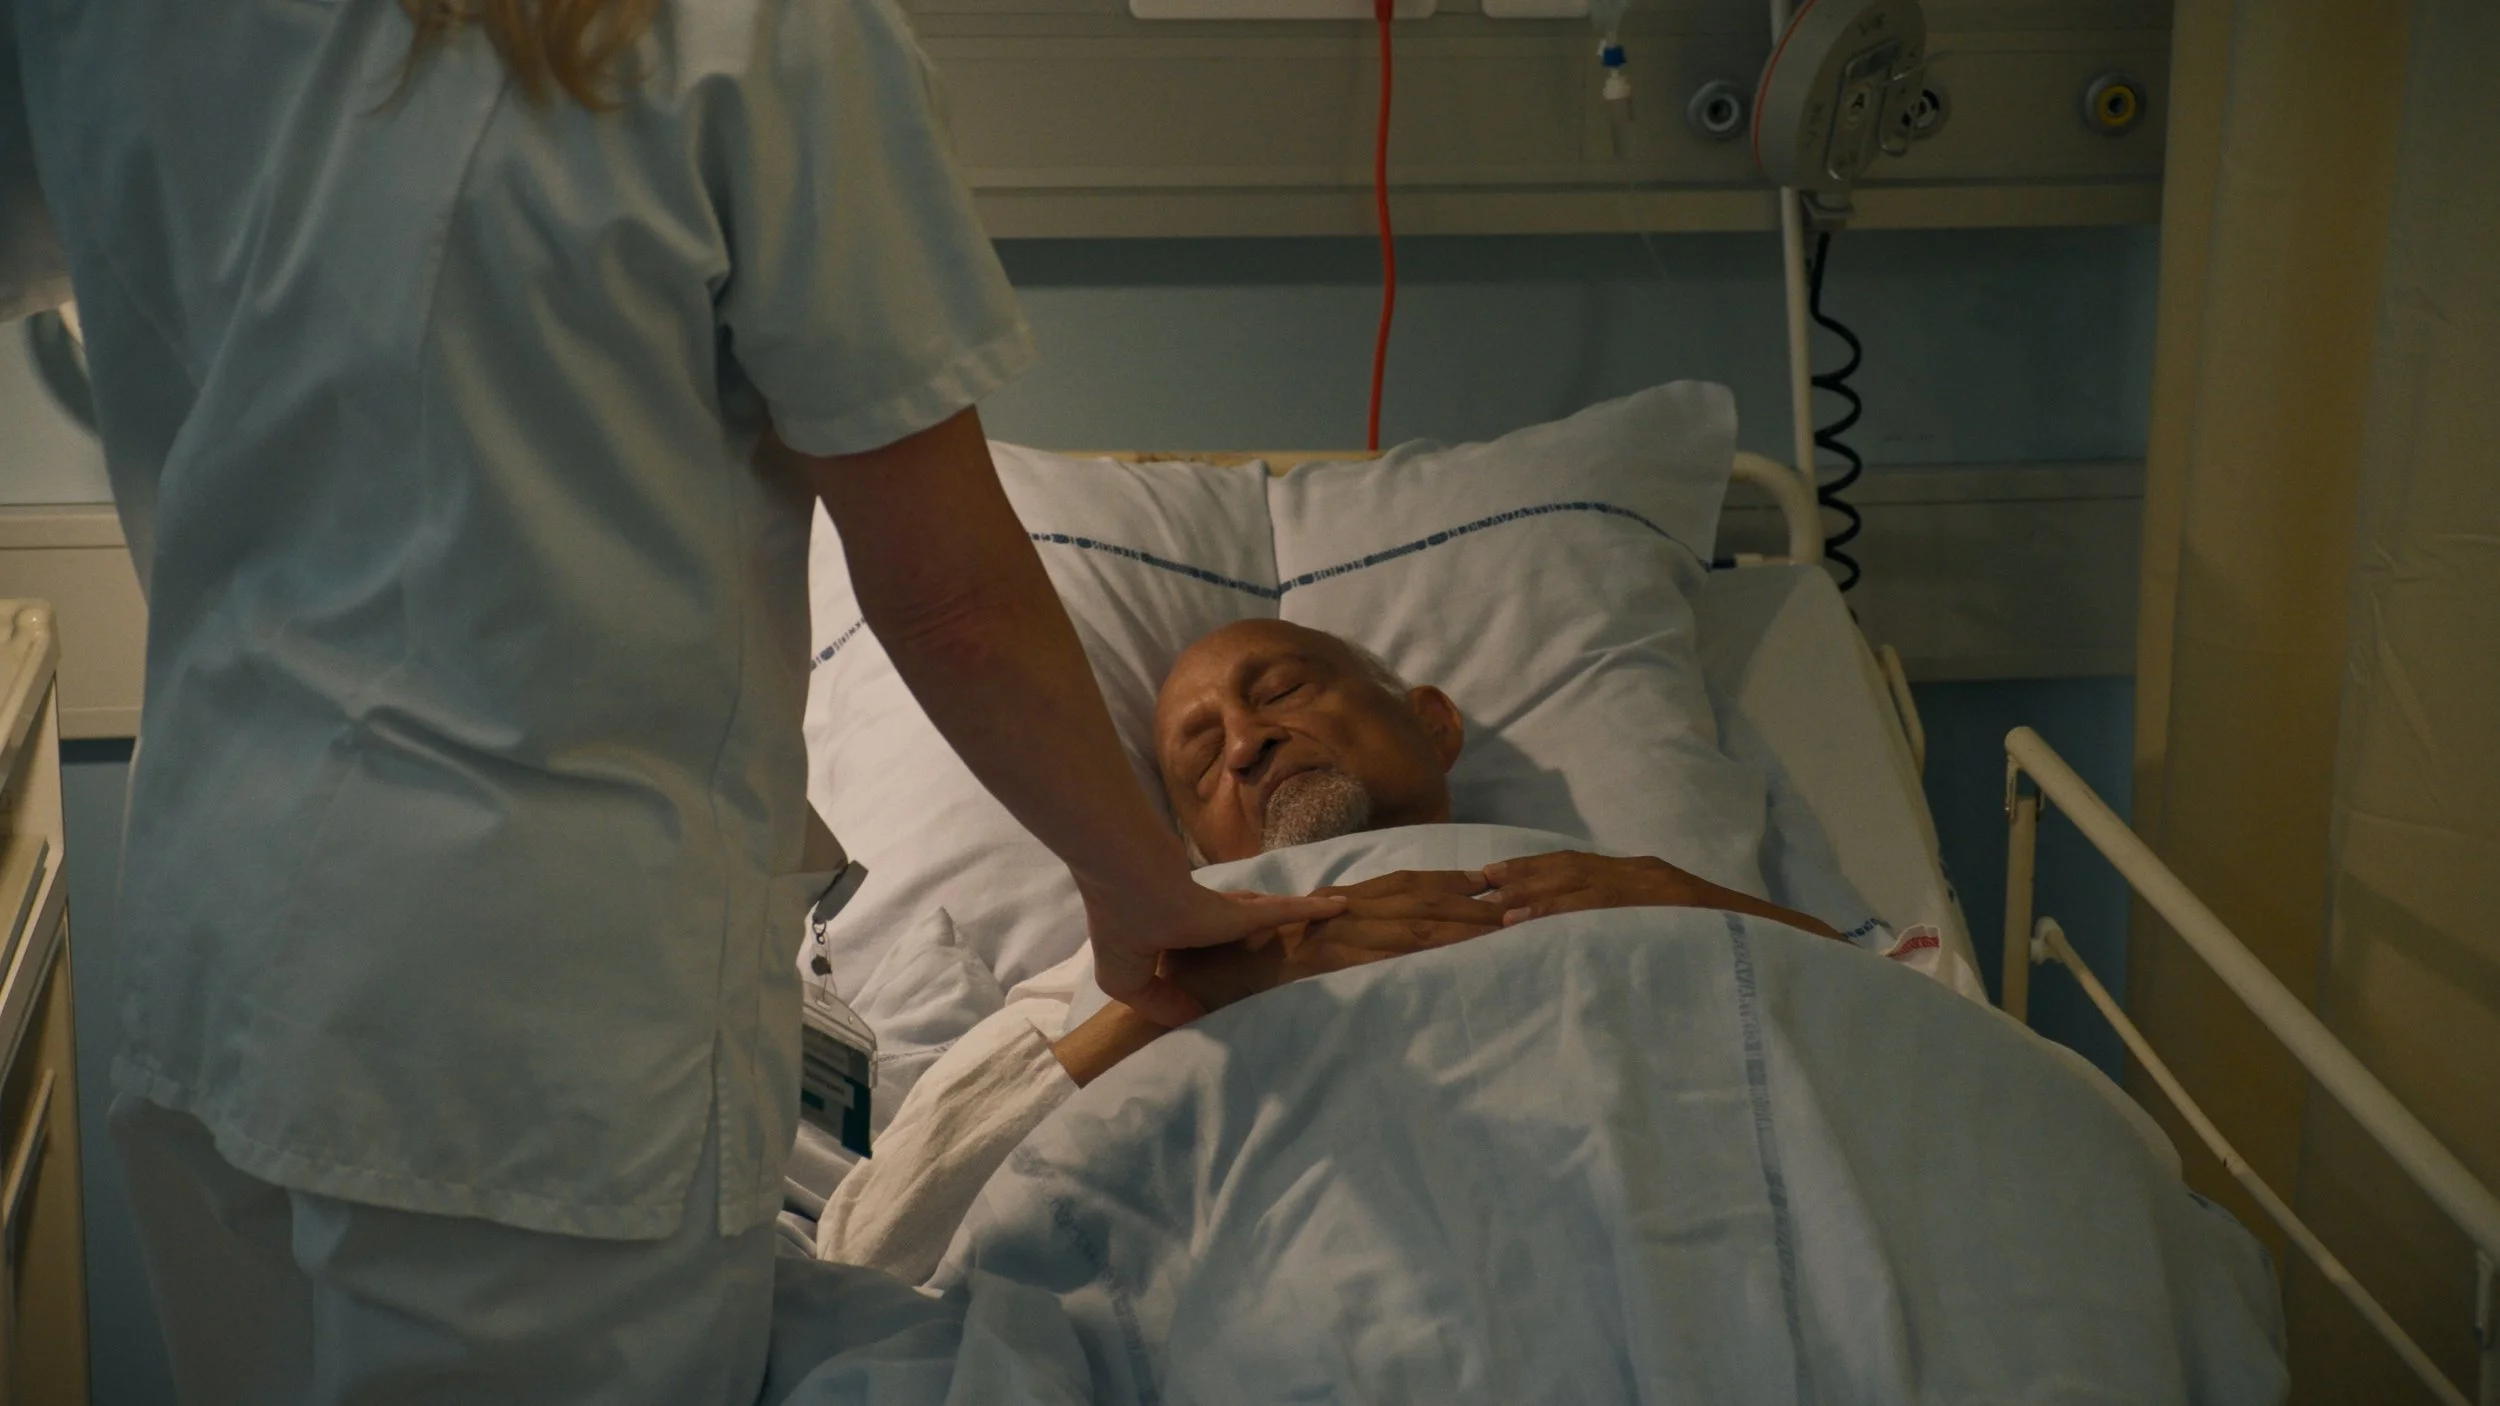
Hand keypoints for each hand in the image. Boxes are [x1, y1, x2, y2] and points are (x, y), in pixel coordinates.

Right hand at [1086, 876, 1345, 1027]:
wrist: (1131, 880)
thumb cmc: (1123, 926)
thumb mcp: (1126, 981)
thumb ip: (1161, 1003)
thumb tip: (1196, 1017)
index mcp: (1169, 936)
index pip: (1195, 947)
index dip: (1206, 959)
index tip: (1225, 978)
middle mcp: (1200, 919)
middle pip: (1236, 926)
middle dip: (1254, 933)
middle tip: (1285, 956)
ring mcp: (1222, 910)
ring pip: (1261, 916)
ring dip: (1288, 920)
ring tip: (1317, 926)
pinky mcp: (1242, 908)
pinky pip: (1284, 910)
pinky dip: (1312, 910)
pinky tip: (1340, 908)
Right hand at [1164, 869, 1504, 1011]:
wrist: (1197, 978)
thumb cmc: (1236, 970)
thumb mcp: (1292, 956)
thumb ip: (1325, 950)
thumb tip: (1353, 949)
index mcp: (1335, 907)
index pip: (1402, 887)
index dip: (1448, 884)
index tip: (1490, 884)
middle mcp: (1341, 910)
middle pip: (1420, 896)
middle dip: (1472, 898)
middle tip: (1523, 899)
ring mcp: (1338, 931)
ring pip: (1416, 919)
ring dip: (1465, 920)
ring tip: (1512, 923)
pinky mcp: (1334, 956)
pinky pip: (1392, 949)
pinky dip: (1431, 945)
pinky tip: (1465, 949)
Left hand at [1478, 851, 1841, 939]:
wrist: (1793, 945)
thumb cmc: (1731, 947)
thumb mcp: (1672, 930)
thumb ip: (1632, 927)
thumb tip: (1587, 942)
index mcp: (1645, 877)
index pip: (1575, 867)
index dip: (1528, 871)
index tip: (1485, 879)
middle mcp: (1647, 874)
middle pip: (1568, 869)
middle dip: (1516, 876)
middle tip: (1467, 886)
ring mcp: (1659, 890)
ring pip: (1582, 885)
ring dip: (1531, 894)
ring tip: (1487, 908)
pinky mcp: (1669, 910)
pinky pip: (1606, 909)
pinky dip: (1562, 914)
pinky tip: (1527, 925)